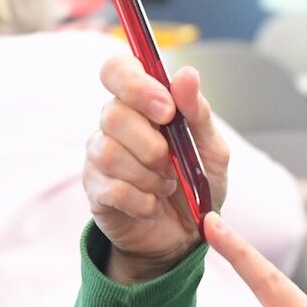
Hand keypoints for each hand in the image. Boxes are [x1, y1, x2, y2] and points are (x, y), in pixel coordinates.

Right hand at [86, 57, 230, 281]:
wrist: (184, 236)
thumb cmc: (195, 185)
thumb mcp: (211, 150)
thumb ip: (198, 113)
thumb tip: (186, 74)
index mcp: (141, 104)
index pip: (117, 70)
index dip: (137, 85)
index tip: (166, 110)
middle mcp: (113, 125)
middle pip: (113, 114)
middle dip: (152, 144)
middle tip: (171, 163)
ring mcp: (99, 157)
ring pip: (110, 153)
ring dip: (148, 175)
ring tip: (165, 186)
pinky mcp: (95, 191)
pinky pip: (112, 188)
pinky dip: (142, 201)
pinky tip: (153, 205)